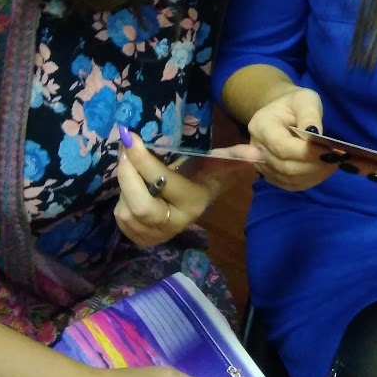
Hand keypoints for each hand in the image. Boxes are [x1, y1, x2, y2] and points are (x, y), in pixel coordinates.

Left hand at [114, 128, 222, 247]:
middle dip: (127, 175)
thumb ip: (234, 156)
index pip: (164, 183)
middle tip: (123, 149)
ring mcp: (157, 235)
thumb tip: (255, 153)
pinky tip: (131, 185)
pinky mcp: (141, 239)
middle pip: (141, 206)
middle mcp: (176, 223)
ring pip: (127, 211)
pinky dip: (122, 198)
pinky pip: (121, 219)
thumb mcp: (219, 162)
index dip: (143, 161)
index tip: (130, 137)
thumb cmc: (206, 175)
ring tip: (130, 164)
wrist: (198, 200)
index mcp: (194, 202)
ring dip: (124, 185)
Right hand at [246, 86, 335, 191]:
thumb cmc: (295, 103)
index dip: (306, 152)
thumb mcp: (305, 99)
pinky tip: (323, 170)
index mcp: (261, 126)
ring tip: (333, 163)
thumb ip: (309, 115)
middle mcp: (256, 149)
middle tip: (335, 159)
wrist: (283, 112)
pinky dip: (310, 180)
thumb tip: (315, 134)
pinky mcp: (272, 175)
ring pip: (289, 178)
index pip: (282, 146)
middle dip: (313, 165)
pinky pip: (291, 185)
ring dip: (314, 174)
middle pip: (285, 166)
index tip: (329, 150)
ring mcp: (262, 165)